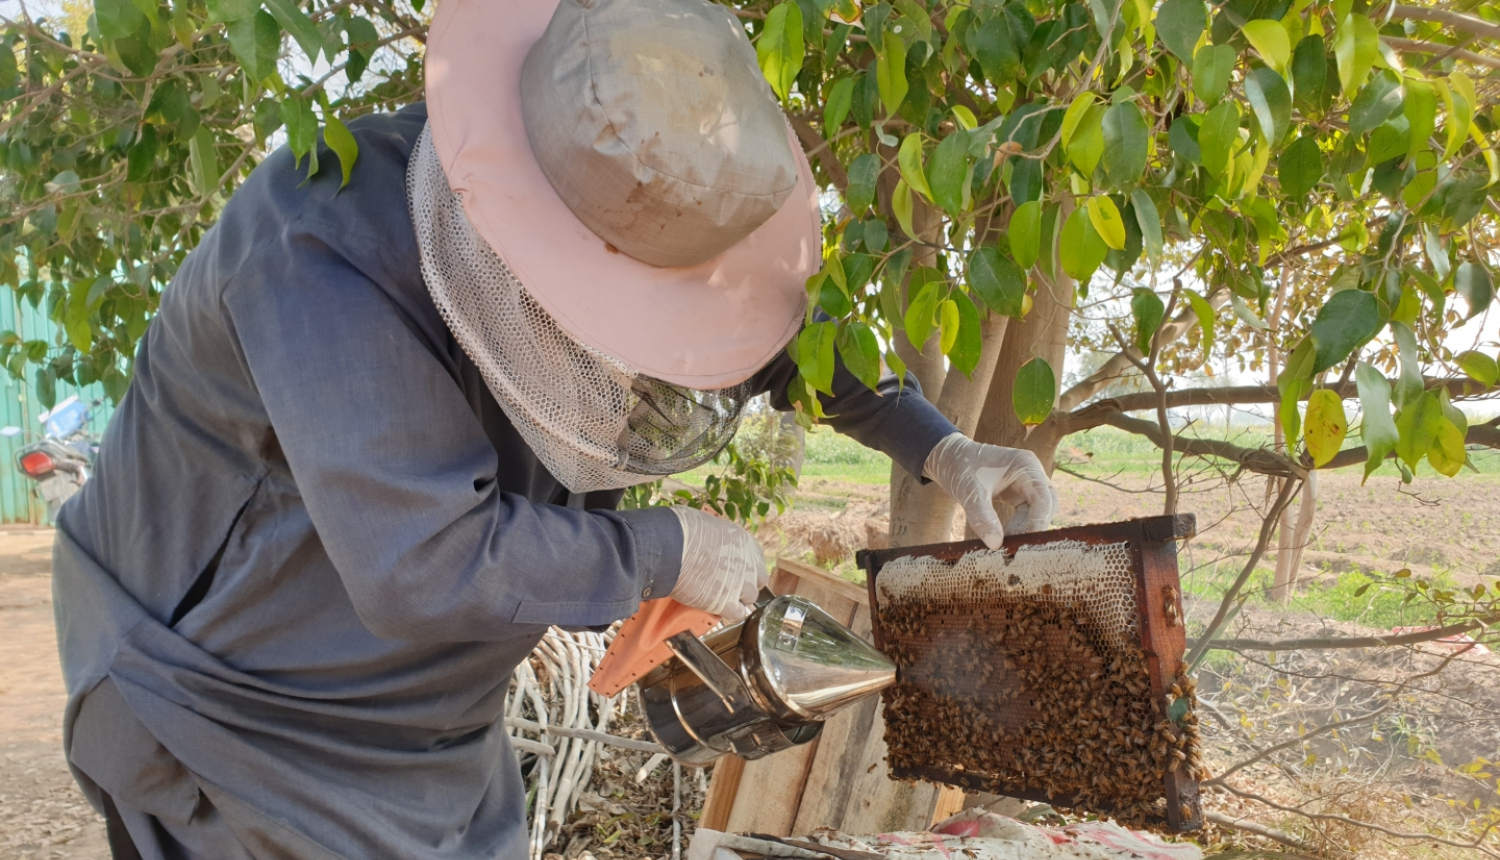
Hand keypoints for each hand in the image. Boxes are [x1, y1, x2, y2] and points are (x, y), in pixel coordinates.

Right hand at [667, 507, 767, 621]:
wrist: (671, 546)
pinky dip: (728, 612)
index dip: (746, 571)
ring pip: (749, 599)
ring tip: (717, 596)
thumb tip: (714, 546)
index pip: (758, 562)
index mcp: (745, 543)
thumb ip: (721, 541)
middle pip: (757, 582)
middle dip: (744, 585)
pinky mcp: (726, 602)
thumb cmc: (682, 532)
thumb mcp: (711, 527)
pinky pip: (737, 614)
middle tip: (726, 586)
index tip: (736, 573)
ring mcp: (739, 584)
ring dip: (735, 599)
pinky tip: (716, 606)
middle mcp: (748, 564)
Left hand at [923, 432, 1057, 549]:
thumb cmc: (959, 467)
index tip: (1026, 543)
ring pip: (1038, 512)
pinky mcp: (1018, 493)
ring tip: (1006, 544)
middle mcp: (1031, 473)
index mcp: (1026, 465)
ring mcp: (1026, 483)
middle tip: (1016, 546)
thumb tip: (996, 544)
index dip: (1038, 522)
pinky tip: (1002, 538)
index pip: (1043, 498)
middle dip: (1034, 526)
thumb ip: (982, 516)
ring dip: (1025, 529)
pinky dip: (1017, 527)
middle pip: (1047, 505)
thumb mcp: (969, 492)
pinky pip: (1026, 514)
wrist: (947, 458)